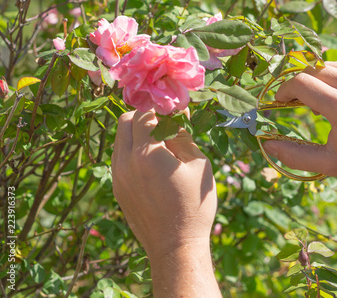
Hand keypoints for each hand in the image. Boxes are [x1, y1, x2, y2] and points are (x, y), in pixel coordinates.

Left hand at [112, 110, 220, 296]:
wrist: (175, 245)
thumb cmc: (194, 205)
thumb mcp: (198, 165)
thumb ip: (183, 136)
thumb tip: (178, 115)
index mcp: (147, 153)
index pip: (146, 114)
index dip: (163, 110)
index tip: (178, 114)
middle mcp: (125, 162)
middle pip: (125, 121)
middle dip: (145, 116)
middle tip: (166, 124)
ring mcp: (117, 176)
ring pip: (119, 139)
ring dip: (136, 133)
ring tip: (160, 144)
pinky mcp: (117, 188)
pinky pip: (119, 157)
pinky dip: (132, 150)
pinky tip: (153, 162)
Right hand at [263, 61, 336, 178]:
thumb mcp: (333, 165)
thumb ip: (296, 156)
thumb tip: (267, 146)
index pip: (301, 83)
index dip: (284, 90)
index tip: (280, 102)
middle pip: (311, 70)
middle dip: (297, 84)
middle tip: (294, 102)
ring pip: (327, 66)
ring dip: (314, 79)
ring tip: (316, 101)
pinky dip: (332, 77)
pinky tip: (335, 94)